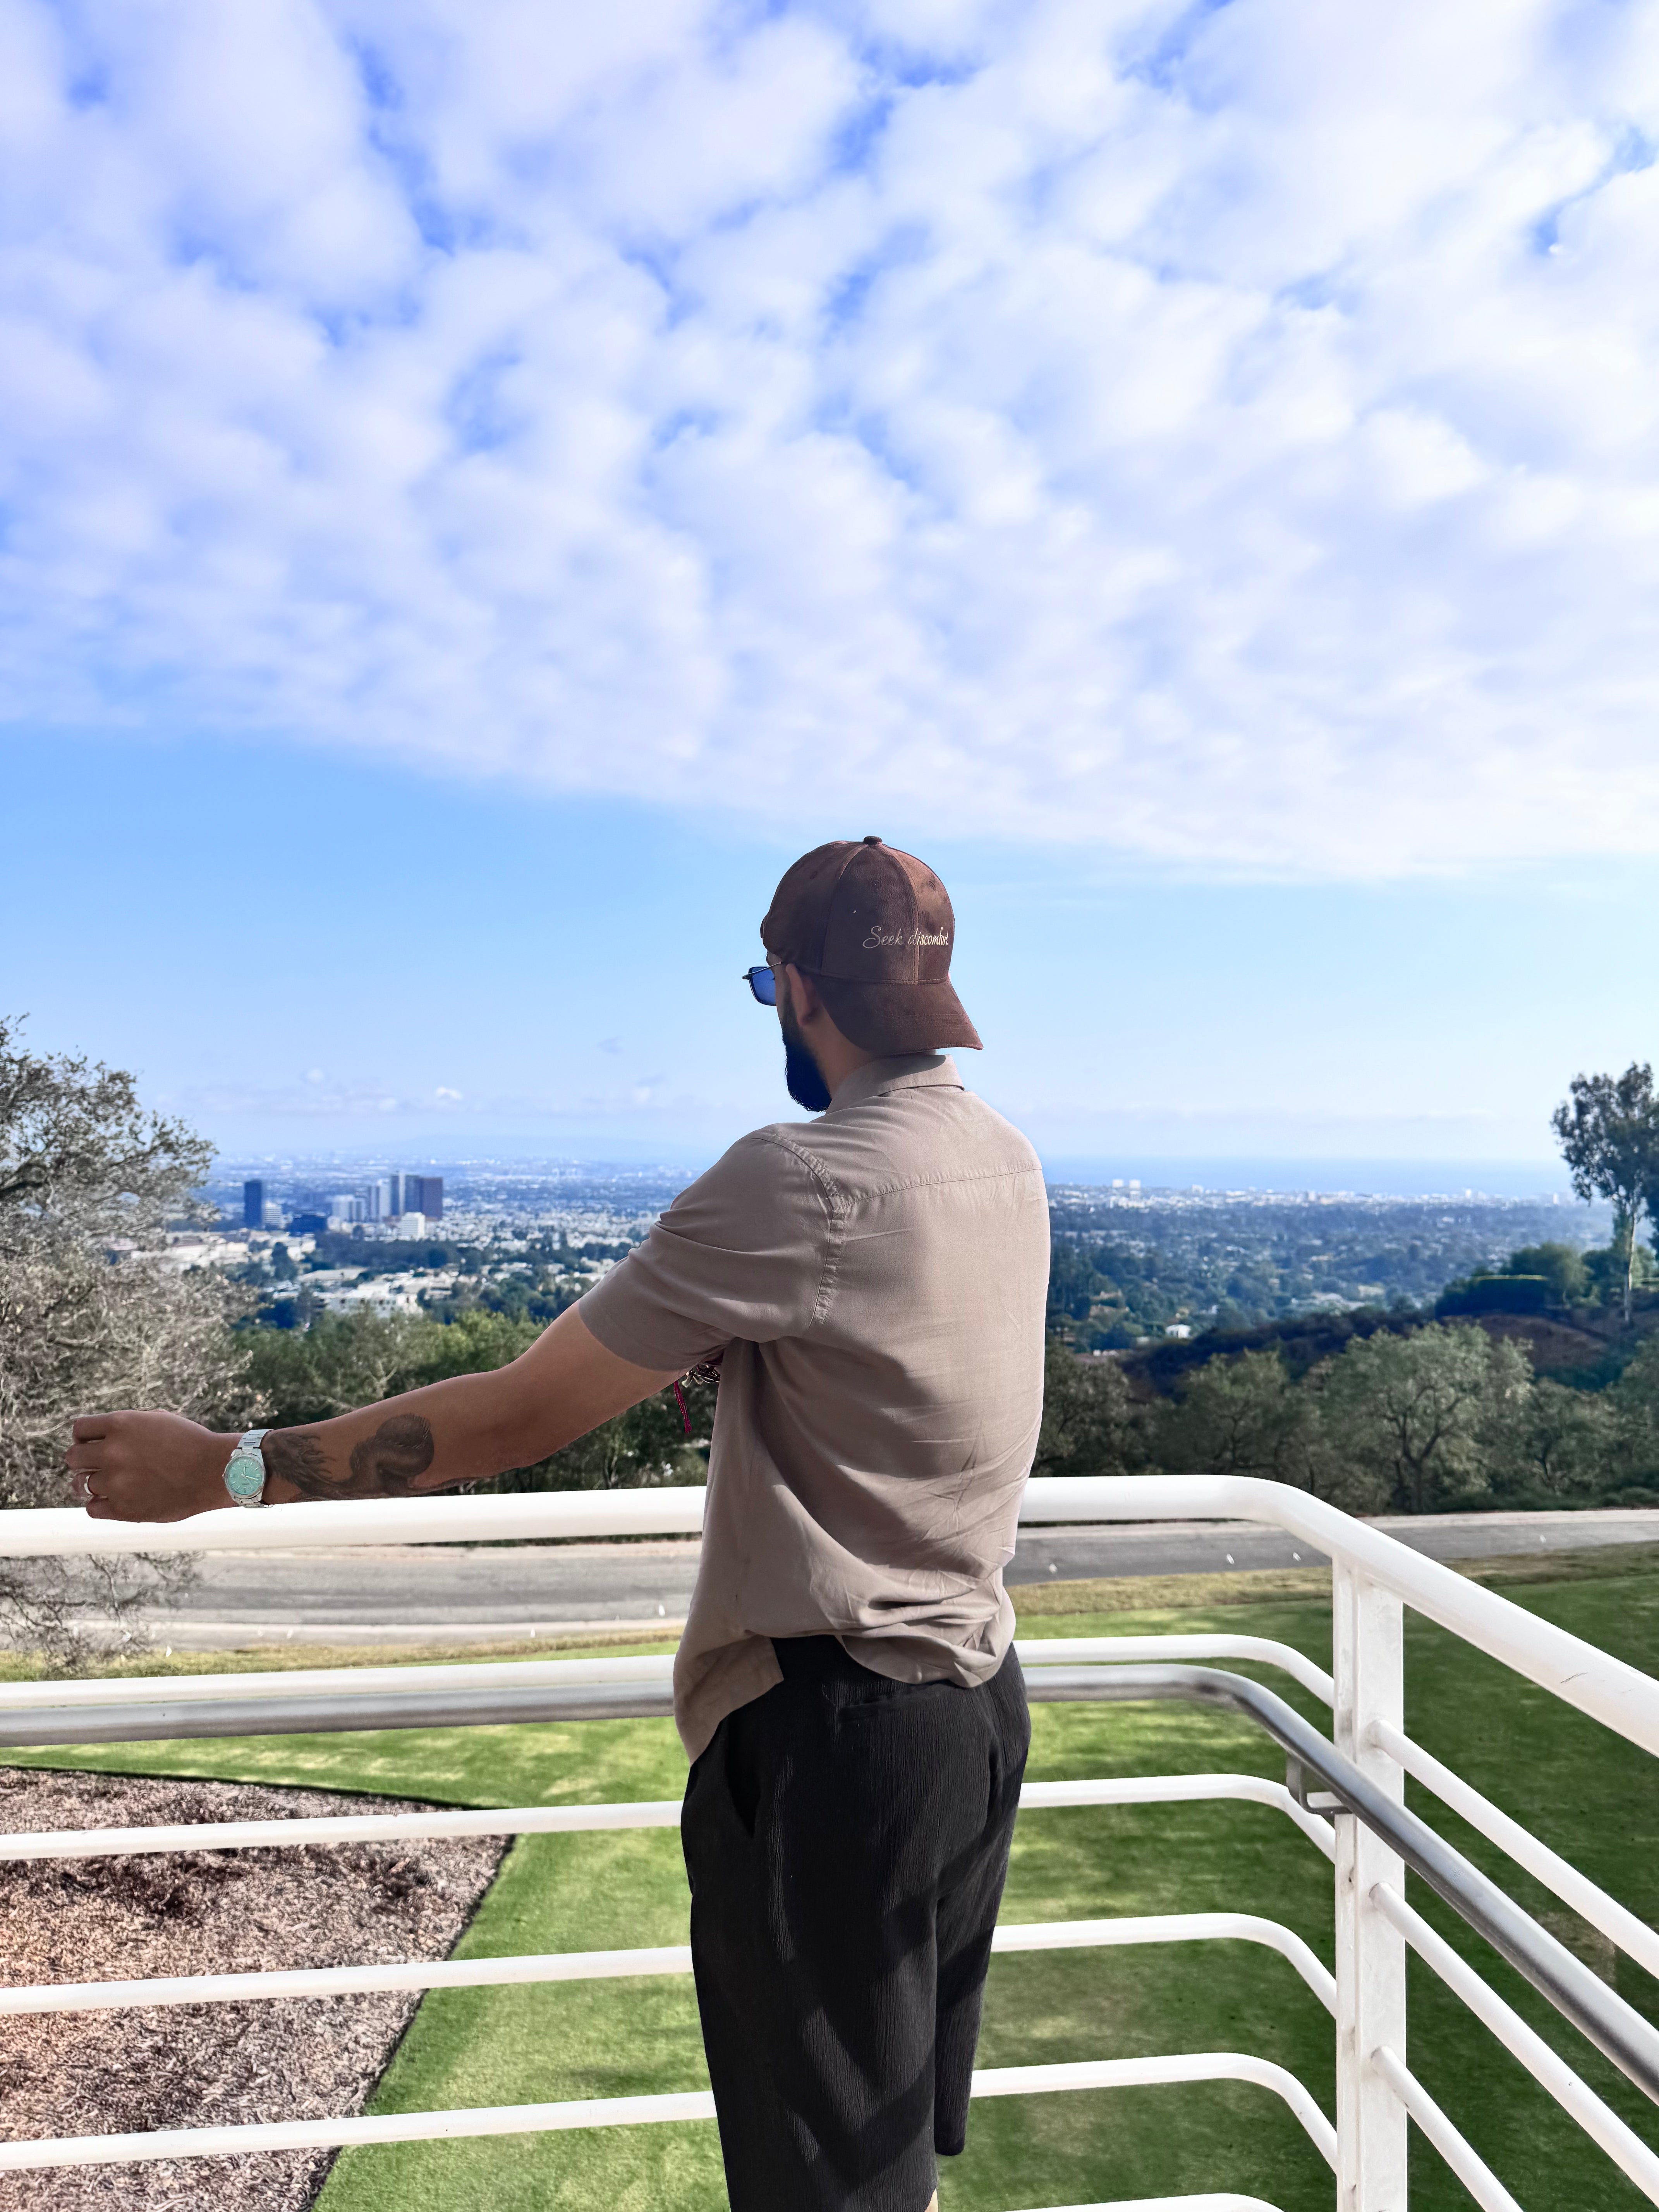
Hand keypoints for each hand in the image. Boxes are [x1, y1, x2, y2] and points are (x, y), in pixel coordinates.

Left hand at [66, 1412, 234, 1521]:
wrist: (216, 1471)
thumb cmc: (190, 1443)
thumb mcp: (156, 1421)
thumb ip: (124, 1428)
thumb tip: (95, 1439)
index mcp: (120, 1424)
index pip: (79, 1429)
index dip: (82, 1437)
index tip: (90, 1444)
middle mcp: (112, 1452)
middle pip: (73, 1457)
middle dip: (83, 1460)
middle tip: (97, 1465)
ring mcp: (116, 1482)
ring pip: (80, 1485)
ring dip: (91, 1483)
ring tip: (109, 1483)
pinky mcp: (123, 1509)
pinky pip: (92, 1508)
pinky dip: (99, 1504)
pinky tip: (115, 1499)